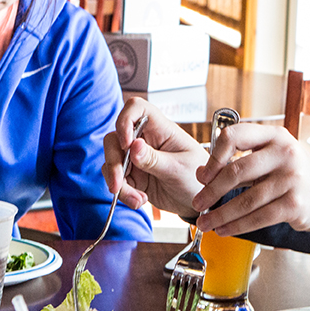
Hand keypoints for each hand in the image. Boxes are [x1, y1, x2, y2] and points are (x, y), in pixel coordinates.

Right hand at [102, 97, 208, 215]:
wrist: (197, 202)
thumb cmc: (197, 178)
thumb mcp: (178, 169)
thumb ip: (154, 160)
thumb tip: (133, 146)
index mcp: (161, 129)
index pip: (136, 108)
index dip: (125, 120)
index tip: (126, 144)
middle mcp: (145, 140)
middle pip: (115, 138)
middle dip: (113, 162)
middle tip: (118, 184)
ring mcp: (136, 158)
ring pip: (112, 161)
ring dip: (118, 182)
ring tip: (138, 200)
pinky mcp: (132, 176)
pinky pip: (116, 180)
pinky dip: (123, 193)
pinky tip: (140, 201)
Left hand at [190, 123, 309, 236]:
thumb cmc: (294, 175)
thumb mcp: (271, 158)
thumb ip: (239, 160)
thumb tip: (201, 173)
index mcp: (274, 136)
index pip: (236, 135)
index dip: (214, 156)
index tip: (203, 174)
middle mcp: (285, 153)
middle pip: (237, 171)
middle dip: (212, 191)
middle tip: (198, 202)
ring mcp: (292, 179)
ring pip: (246, 200)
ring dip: (221, 214)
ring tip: (206, 222)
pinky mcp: (295, 204)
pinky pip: (258, 218)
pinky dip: (237, 226)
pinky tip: (225, 229)